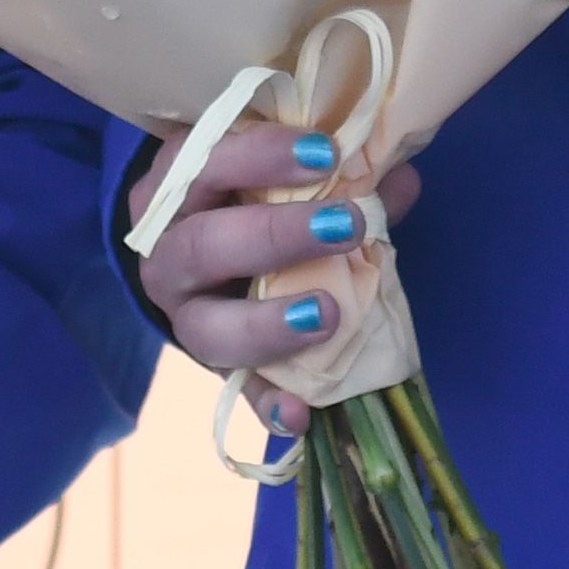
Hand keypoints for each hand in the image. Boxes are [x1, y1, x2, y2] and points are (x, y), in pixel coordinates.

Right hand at [124, 120, 421, 392]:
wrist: (205, 265)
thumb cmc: (246, 204)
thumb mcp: (277, 178)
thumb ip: (336, 175)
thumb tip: (401, 179)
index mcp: (178, 191)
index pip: (200, 162)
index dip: (257, 156)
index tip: (325, 154)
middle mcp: (167, 255)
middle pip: (201, 245)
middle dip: (275, 234)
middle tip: (345, 225)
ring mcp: (186, 317)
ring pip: (206, 327)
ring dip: (267, 324)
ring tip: (327, 314)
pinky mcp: (217, 368)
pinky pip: (237, 393)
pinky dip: (268, 405)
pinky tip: (301, 414)